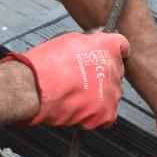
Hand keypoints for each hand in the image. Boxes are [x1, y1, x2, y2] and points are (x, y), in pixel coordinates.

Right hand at [8, 31, 128, 129]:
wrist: (34, 87)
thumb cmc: (46, 63)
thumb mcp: (70, 40)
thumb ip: (90, 44)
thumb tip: (93, 48)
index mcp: (109, 46)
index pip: (123, 47)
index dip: (112, 53)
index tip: (106, 57)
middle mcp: (115, 68)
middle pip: (116, 73)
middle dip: (103, 76)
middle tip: (83, 80)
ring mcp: (113, 93)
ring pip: (112, 95)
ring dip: (99, 96)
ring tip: (76, 96)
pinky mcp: (106, 114)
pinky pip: (107, 116)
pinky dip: (95, 115)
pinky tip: (79, 110)